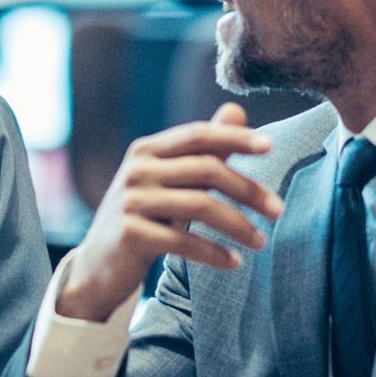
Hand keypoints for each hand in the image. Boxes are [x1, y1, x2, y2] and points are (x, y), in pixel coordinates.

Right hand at [57, 104, 281, 321]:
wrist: (97, 267)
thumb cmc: (142, 219)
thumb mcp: (168, 181)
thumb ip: (202, 150)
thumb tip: (237, 109)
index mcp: (145, 150)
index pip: (198, 135)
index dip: (235, 138)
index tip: (270, 147)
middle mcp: (136, 170)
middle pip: (206, 170)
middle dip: (248, 190)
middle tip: (278, 210)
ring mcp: (130, 202)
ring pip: (200, 206)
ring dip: (238, 226)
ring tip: (261, 243)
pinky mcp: (129, 235)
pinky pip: (184, 242)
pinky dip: (214, 253)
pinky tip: (234, 264)